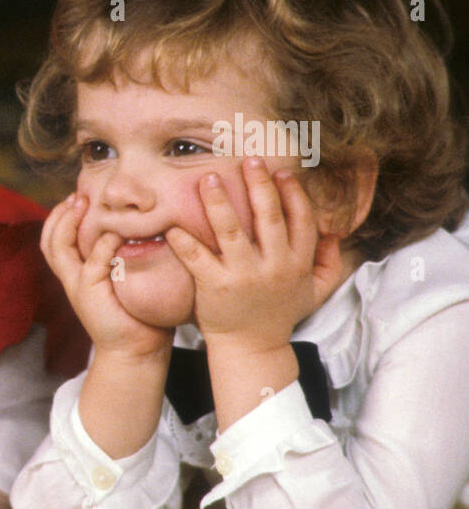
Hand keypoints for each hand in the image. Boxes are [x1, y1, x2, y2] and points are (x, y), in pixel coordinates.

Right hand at [41, 191, 171, 359]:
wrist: (136, 350)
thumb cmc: (138, 313)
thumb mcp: (127, 279)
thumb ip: (125, 256)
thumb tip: (144, 230)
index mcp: (77, 274)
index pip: (55, 240)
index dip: (61, 217)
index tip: (77, 198)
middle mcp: (71, 278)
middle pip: (48, 240)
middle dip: (59, 214)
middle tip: (76, 195)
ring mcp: (76, 286)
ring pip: (57, 247)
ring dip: (68, 222)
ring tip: (81, 204)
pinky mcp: (89, 293)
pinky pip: (92, 262)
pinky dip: (102, 245)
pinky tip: (115, 234)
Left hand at [164, 158, 332, 351]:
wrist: (251, 349)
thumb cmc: (279, 315)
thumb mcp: (315, 291)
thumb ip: (329, 262)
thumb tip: (335, 232)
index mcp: (297, 263)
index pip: (301, 219)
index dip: (292, 193)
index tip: (281, 171)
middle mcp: (273, 266)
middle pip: (268, 217)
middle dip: (259, 185)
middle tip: (248, 159)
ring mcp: (243, 275)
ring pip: (231, 231)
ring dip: (219, 202)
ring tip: (207, 179)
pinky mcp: (215, 286)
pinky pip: (197, 257)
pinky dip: (184, 240)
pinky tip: (173, 225)